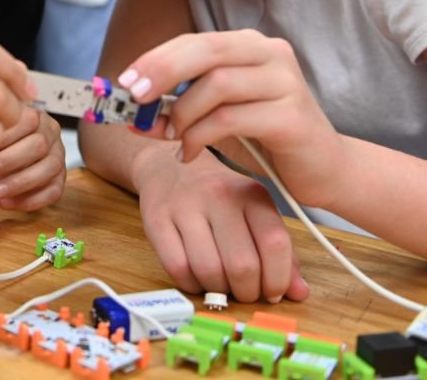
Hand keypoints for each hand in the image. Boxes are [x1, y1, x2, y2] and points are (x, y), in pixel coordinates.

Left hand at [0, 107, 65, 210]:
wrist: (9, 151)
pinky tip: (8, 203)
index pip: (27, 121)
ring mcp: (59, 155)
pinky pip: (54, 191)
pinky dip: (30, 201)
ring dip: (20, 183)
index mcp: (36, 114)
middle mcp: (52, 132)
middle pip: (39, 146)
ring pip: (49, 169)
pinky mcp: (60, 178)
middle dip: (9, 162)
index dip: (4, 136)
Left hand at [122, 29, 343, 208]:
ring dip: (183, 113)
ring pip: (217, 84)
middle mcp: (270, 53)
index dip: (155, 58)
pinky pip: (231, 118)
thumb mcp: (214, 119)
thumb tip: (131, 115)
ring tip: (173, 137)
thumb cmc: (263, 138)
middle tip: (134, 98)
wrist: (324, 169)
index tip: (125, 80)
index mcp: (249, 45)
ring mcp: (286, 81)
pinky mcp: (292, 115)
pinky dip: (200, 136)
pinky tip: (189, 153)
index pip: (194, 41)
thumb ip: (177, 110)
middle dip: (162, 72)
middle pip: (205, 50)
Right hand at [135, 145, 309, 302]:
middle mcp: (219, 195)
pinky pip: (177, 268)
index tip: (272, 291)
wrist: (168, 166)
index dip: (278, 279)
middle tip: (244, 292)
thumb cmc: (217, 196)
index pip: (275, 243)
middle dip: (247, 292)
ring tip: (220, 285)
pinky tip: (196, 278)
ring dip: (218, 291)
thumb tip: (299, 292)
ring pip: (209, 270)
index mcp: (251, 193)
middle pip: (242, 264)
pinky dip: (191, 285)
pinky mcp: (157, 218)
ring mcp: (185, 205)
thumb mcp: (254, 212)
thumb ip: (279, 251)